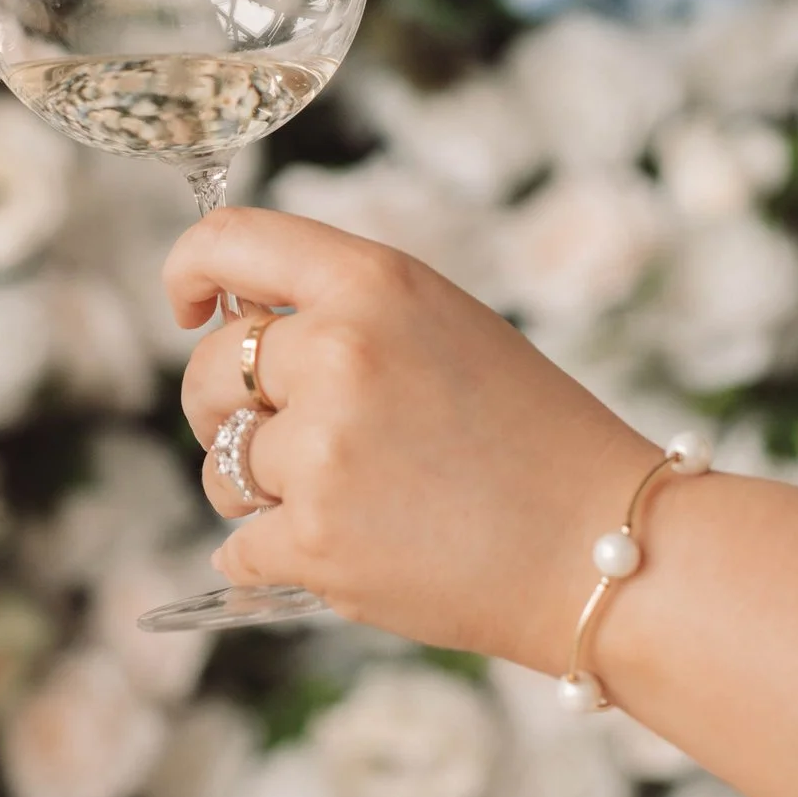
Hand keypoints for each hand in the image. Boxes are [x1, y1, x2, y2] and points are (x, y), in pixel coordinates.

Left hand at [170, 208, 657, 673]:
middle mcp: (339, 352)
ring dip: (258, 491)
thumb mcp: (442, 326)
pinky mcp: (317, 539)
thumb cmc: (529, 436)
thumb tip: (230, 318)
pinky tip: (353, 553)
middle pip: (210, 370)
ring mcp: (324, 449)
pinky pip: (240, 545)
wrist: (608, 547)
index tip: (189, 308)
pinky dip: (278, 557)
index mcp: (374, 284)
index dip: (189, 270)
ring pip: (222, 466)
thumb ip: (341, 310)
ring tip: (348, 502)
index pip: (229, 239)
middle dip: (224, 409)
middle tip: (289, 441)